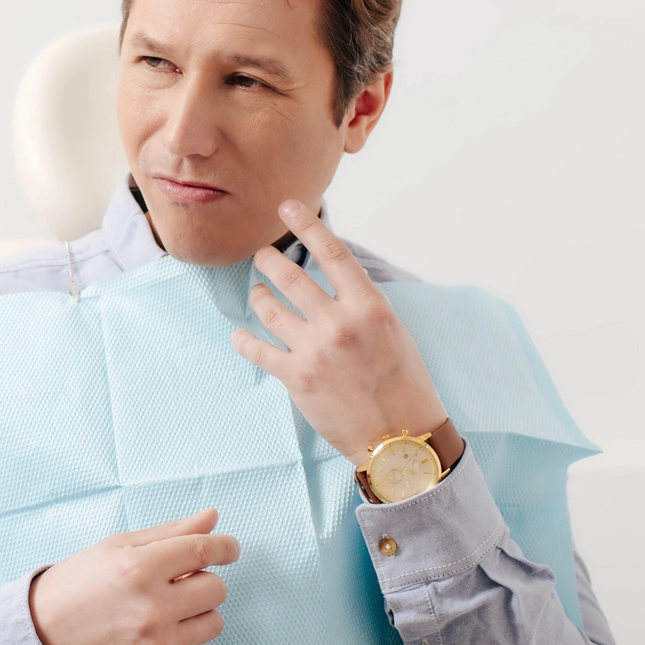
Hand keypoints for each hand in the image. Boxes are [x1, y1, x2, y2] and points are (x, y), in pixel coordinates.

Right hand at [27, 510, 238, 644]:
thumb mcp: (116, 548)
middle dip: (203, 581)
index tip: (229, 548)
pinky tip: (147, 636)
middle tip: (178, 583)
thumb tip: (213, 518)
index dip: (225, 547)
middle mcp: (150, 608)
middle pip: (216, 589)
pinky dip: (176, 643)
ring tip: (164, 611)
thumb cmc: (77, 585)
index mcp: (138, 568)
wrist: (39, 640)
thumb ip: (170, 534)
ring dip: (195, 614)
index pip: (204, 550)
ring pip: (212, 624)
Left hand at [231, 199, 446, 464]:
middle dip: (268, 260)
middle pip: (290, 276)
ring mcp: (315, 350)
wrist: (400, 438)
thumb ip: (363, 303)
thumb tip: (336, 279)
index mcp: (369, 305)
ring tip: (257, 293)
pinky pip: (258, 349)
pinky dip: (245, 340)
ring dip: (258, 296)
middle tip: (262, 256)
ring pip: (269, 308)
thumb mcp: (394, 332)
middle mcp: (340, 322)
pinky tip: (240, 336)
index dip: (306, 224)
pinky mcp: (297, 378)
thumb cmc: (404, 384)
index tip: (287, 206)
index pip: (332, 252)